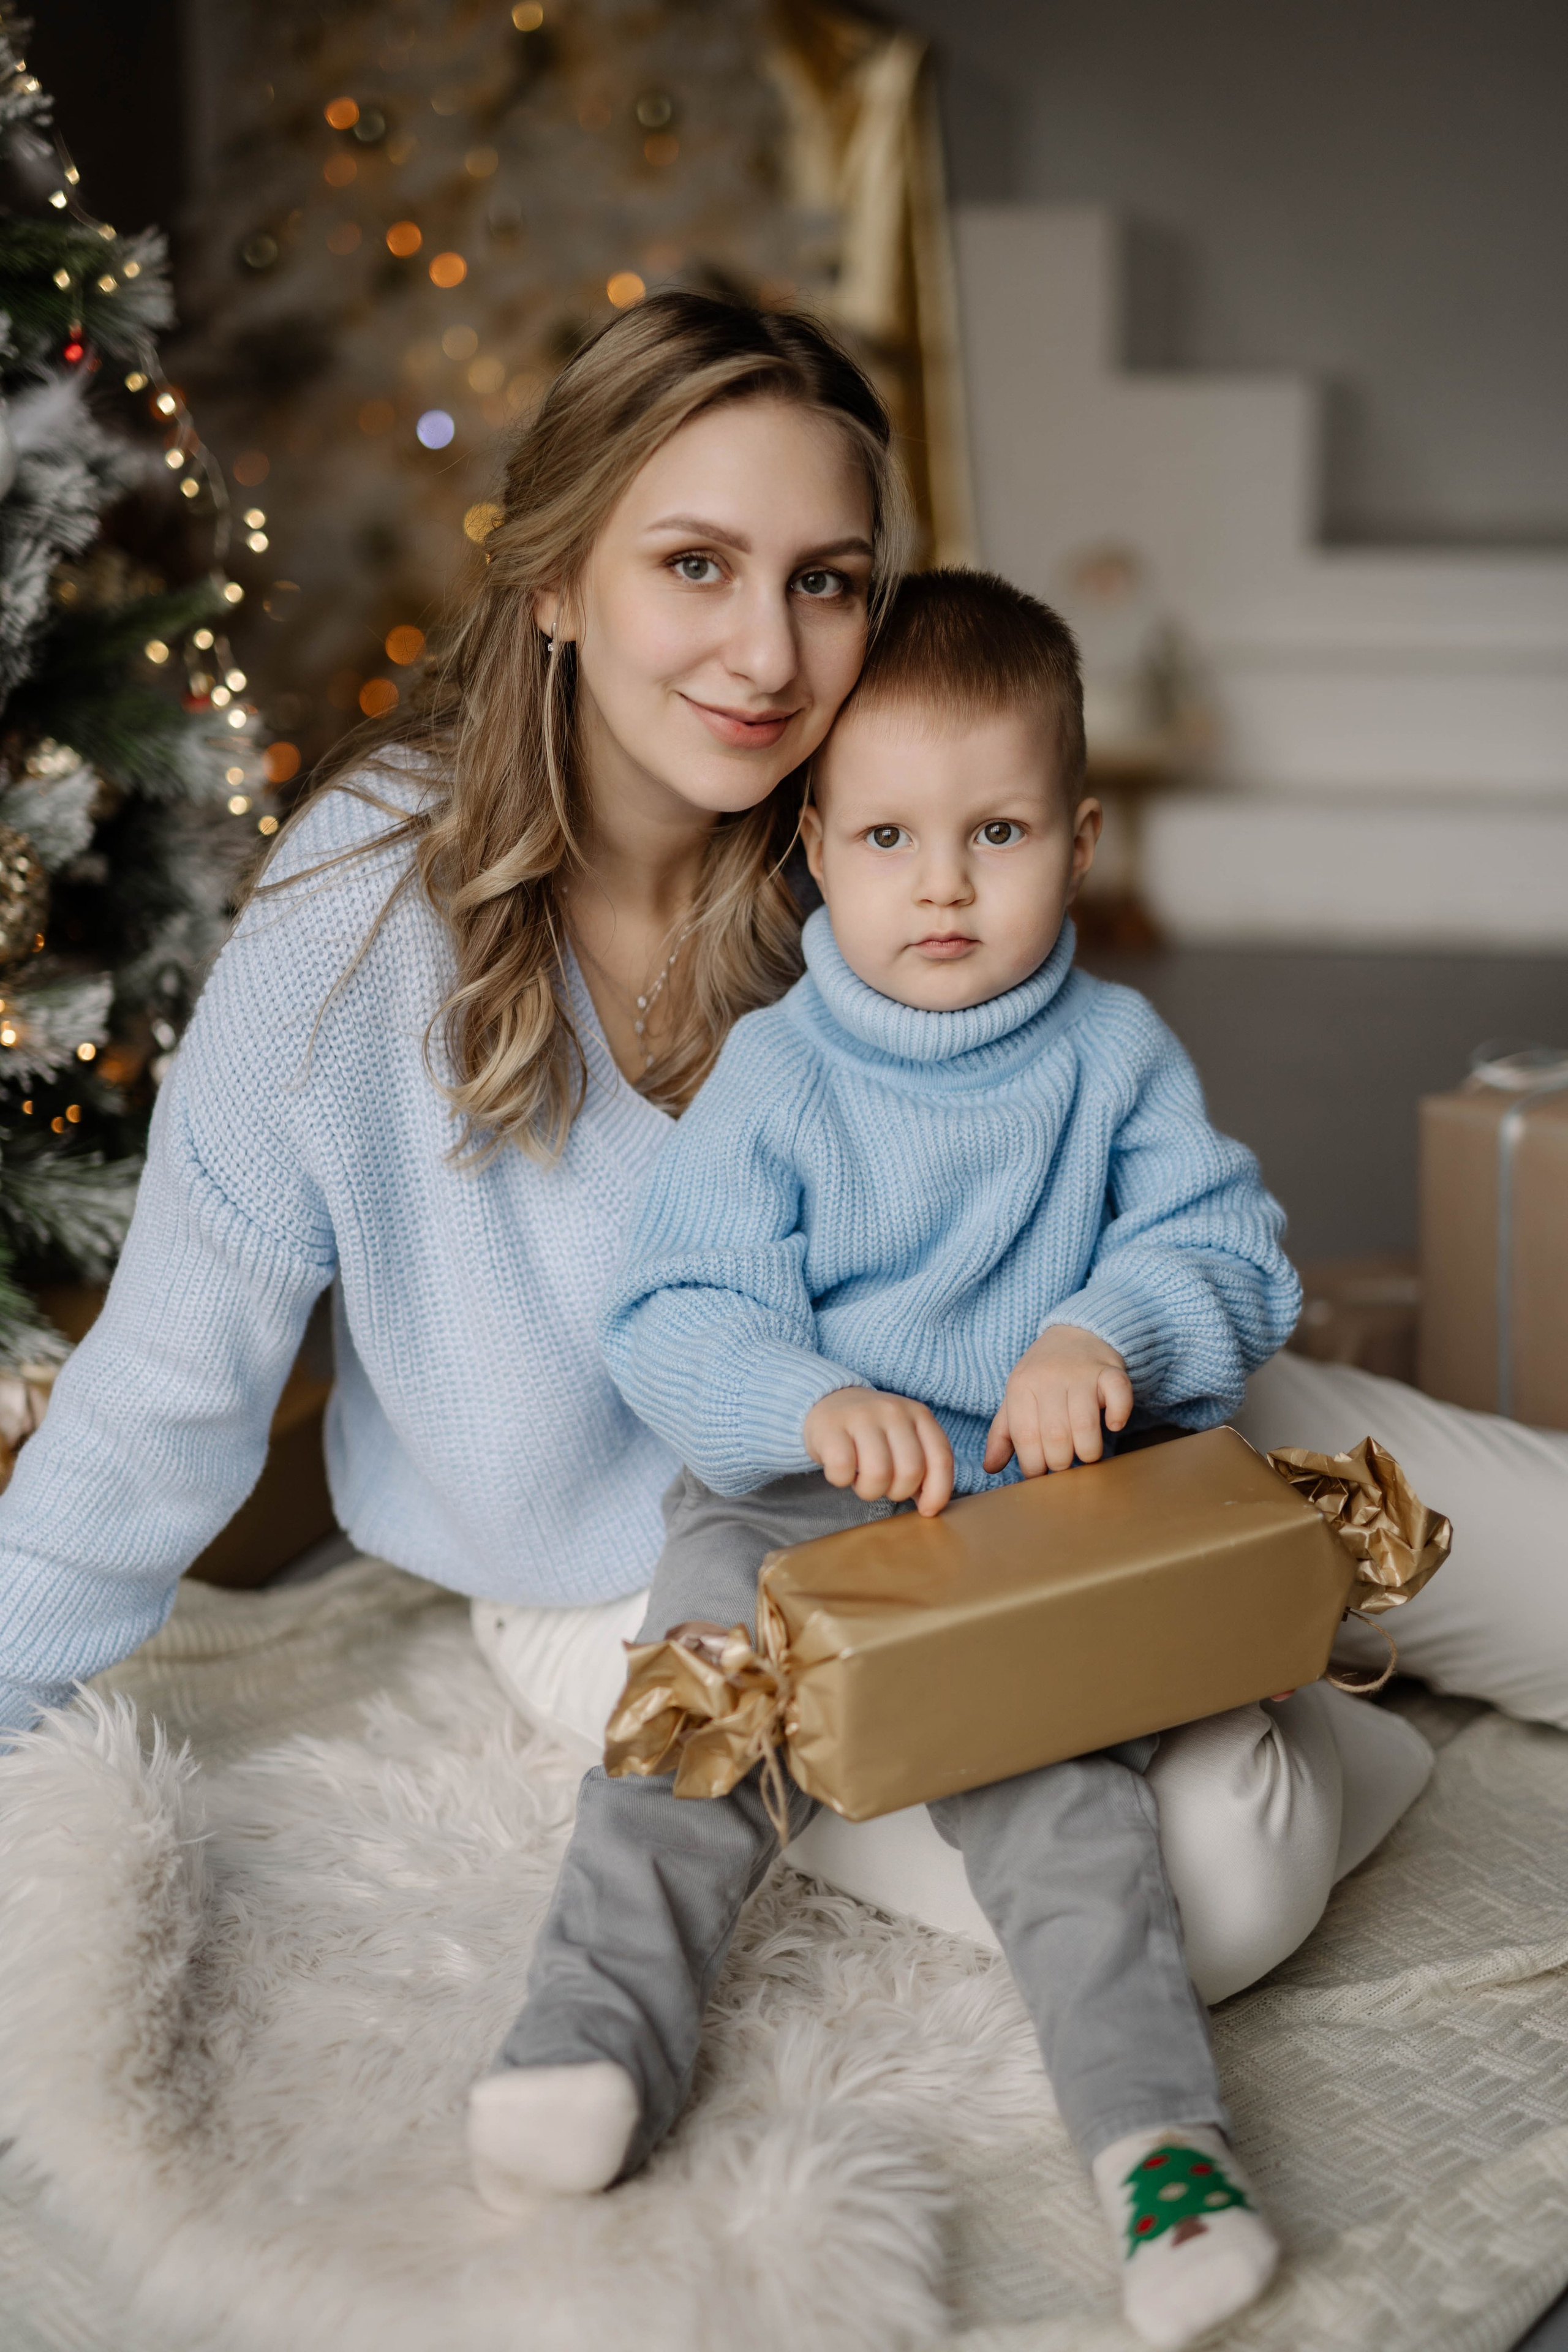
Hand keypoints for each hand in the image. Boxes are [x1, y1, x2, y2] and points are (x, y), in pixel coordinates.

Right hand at [804, 1386, 953, 1516]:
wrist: (831, 1400)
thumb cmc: (873, 1431)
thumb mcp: (905, 1439)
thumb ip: (922, 1466)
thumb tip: (929, 1505)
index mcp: (919, 1415)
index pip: (941, 1459)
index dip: (938, 1492)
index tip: (926, 1510)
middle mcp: (894, 1411)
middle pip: (910, 1471)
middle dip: (897, 1492)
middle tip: (883, 1486)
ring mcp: (862, 1416)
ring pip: (878, 1474)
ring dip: (869, 1490)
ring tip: (862, 1480)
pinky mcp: (831, 1426)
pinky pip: (843, 1469)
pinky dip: (841, 1480)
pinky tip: (841, 1471)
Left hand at [983, 1324, 1131, 1476]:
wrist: (1076, 1331)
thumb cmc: (1043, 1374)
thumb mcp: (1016, 1397)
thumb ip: (1004, 1433)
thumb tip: (990, 1467)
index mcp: (1020, 1386)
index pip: (1025, 1438)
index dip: (1033, 1466)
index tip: (1040, 1474)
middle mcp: (1049, 1378)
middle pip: (1056, 1438)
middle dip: (1061, 1464)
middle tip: (1064, 1464)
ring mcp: (1081, 1373)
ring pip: (1086, 1426)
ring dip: (1089, 1451)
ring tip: (1085, 1452)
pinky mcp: (1111, 1371)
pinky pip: (1118, 1398)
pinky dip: (1118, 1416)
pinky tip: (1112, 1424)